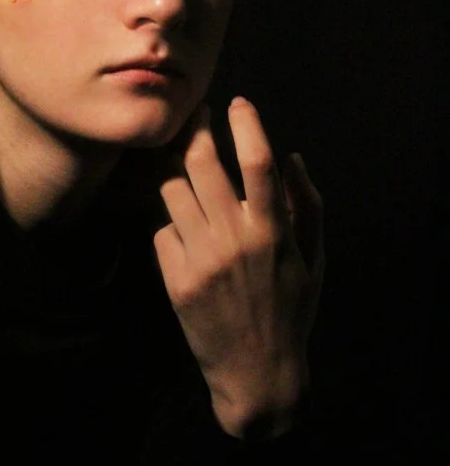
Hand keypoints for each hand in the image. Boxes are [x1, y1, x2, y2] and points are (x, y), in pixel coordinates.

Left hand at [153, 97, 323, 439]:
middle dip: (194, 129)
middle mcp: (233, 239)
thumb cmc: (291, 308)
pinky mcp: (174, 277)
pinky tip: (183, 230)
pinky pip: (161, 229)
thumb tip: (291, 155)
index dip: (246, 125)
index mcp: (273, 231)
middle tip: (195, 116)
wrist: (256, 372)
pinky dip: (171, 222)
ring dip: (174, 170)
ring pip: (171, 189)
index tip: (238, 103)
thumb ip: (308, 204)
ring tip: (181, 166)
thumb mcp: (313, 258)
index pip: (256, 162)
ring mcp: (199, 258)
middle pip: (200, 164)